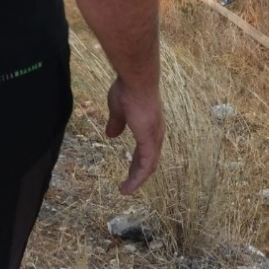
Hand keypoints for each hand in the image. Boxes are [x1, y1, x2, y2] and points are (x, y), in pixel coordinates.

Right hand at [105, 77, 164, 193]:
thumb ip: (117, 122)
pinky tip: (128, 188)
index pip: (147, 147)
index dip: (138, 159)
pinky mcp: (150, 140)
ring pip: (149, 164)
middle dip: (138, 171)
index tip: (131, 168)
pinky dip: (138, 179)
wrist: (136, 79)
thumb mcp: (118, 108)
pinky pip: (146, 165)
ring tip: (126, 190)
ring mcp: (154, 136)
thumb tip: (112, 135)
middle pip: (150, 158)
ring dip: (137, 178)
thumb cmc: (128, 88)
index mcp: (149, 123)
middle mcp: (156, 131)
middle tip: (129, 182)